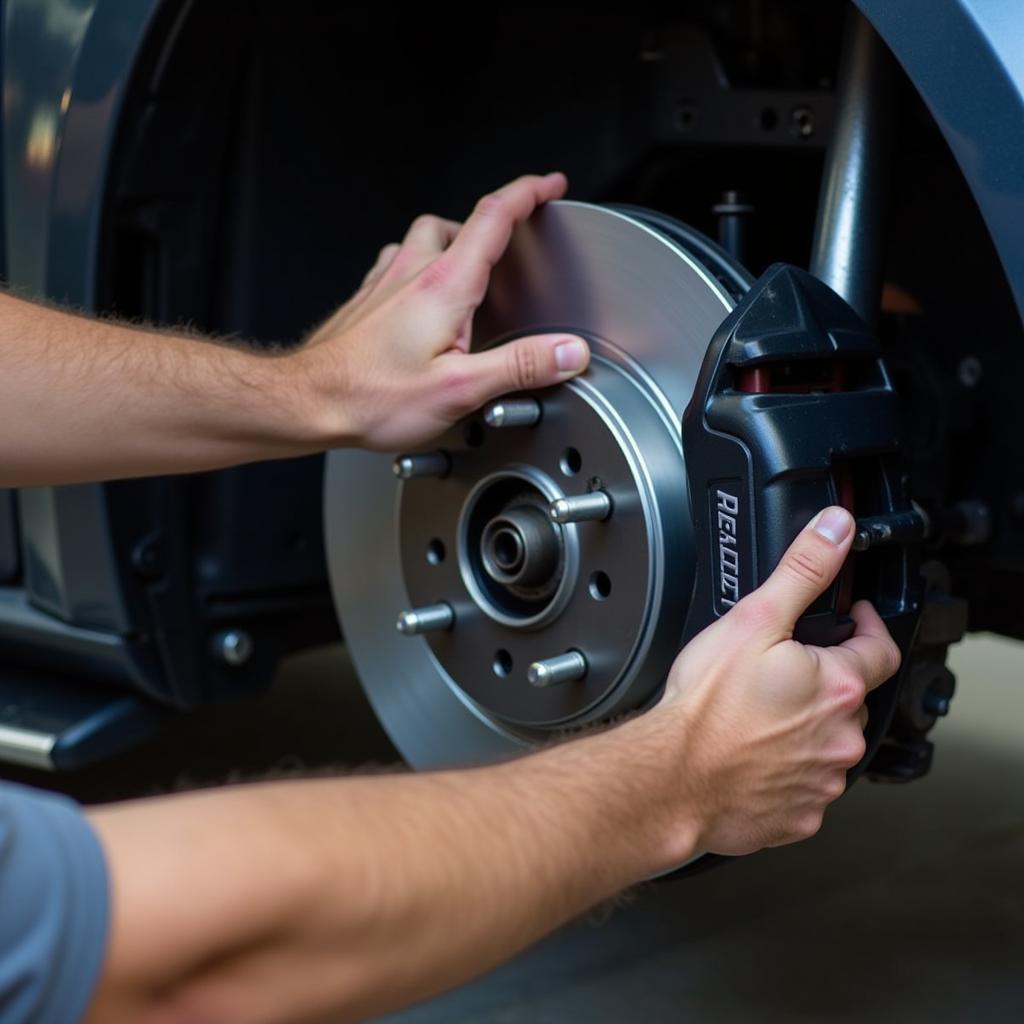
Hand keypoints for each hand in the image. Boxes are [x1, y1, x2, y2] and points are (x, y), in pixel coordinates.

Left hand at [298, 173, 590, 451]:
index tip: (551, 185)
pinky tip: (424, 300)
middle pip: (458, 222)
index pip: (495, 217)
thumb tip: (569, 351)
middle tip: (514, 240)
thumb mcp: (461, 389)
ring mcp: (384, 282)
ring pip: (424, 239)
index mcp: (444, 285)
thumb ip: (520, 366)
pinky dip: (421, 269)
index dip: (529, 193)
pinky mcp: (366, 300)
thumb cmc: (371, 396)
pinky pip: (399, 265)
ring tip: (473, 274)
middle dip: (492, 224)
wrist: (307, 401)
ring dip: (453, 244)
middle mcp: (411, 272)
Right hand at [653, 506, 900, 857]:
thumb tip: (836, 530)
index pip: (880, 648)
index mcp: (837, 686)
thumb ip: (802, 570)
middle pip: (850, 699)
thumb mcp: (753, 619)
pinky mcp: (801, 816)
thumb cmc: (705, 708)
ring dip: (806, 729)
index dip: (867, 626)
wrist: (671, 778)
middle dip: (825, 681)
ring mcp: (823, 782)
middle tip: (782, 672)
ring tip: (759, 717)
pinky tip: (753, 756)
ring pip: (827, 745)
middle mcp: (842, 738)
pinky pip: (804, 787)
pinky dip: (786, 772)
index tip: (854, 619)